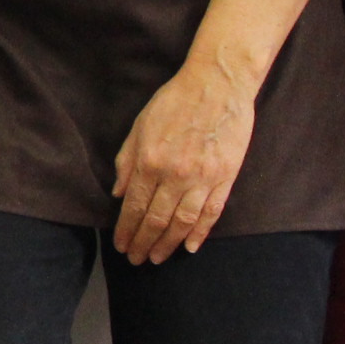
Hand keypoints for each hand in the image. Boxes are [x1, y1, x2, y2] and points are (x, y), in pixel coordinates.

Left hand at [112, 60, 257, 264]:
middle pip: (157, 220)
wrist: (217, 83)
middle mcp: (175, 174)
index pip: (135, 207)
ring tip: (158, 258)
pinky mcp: (226, 176)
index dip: (126, 230)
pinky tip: (190, 247)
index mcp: (150, 161)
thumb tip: (118, 194)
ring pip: (183, 222)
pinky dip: (200, 232)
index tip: (121, 245)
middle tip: (136, 260)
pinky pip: (211, 212)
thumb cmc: (175, 102)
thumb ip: (127, 162)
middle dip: (144, 243)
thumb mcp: (140, 126)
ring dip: (168, 244)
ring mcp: (203, 178)